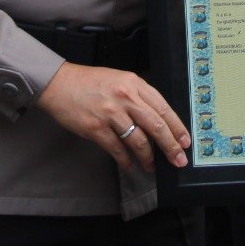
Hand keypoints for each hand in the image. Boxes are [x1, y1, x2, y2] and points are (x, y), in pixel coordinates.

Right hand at [35, 62, 190, 172]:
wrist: (59, 84)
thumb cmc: (90, 83)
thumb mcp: (120, 80)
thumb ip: (139, 96)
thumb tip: (159, 120)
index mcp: (134, 84)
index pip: (163, 108)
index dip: (177, 127)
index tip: (185, 141)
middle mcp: (124, 97)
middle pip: (156, 125)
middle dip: (170, 146)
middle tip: (178, 160)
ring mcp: (110, 113)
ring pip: (138, 140)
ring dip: (147, 157)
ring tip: (151, 166)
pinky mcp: (96, 128)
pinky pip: (117, 149)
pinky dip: (126, 160)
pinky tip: (130, 165)